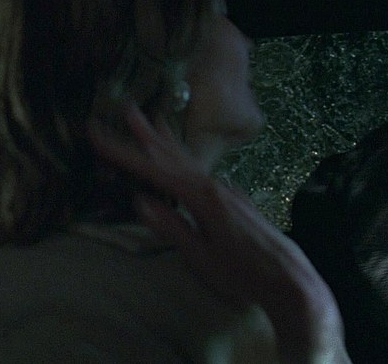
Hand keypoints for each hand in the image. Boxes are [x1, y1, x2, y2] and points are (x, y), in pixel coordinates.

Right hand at [89, 102, 350, 363]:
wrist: (289, 278)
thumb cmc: (244, 274)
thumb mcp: (202, 257)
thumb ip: (173, 228)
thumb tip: (140, 202)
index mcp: (204, 199)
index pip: (155, 171)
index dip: (124, 153)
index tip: (98, 135)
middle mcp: (217, 187)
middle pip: (175, 156)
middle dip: (149, 135)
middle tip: (128, 109)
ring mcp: (229, 191)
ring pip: (191, 161)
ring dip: (169, 143)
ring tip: (153, 121)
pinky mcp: (236, 199)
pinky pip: (203, 171)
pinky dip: (187, 159)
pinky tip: (183, 159)